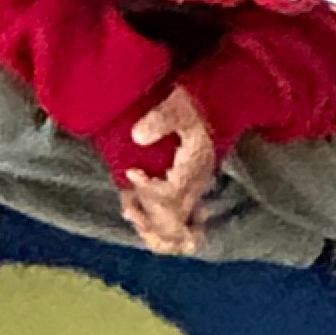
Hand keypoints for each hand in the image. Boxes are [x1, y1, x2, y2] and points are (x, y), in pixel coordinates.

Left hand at [116, 83, 217, 254]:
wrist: (209, 108)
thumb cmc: (190, 105)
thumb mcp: (176, 106)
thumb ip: (159, 119)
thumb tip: (137, 137)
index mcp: (196, 166)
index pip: (172, 195)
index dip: (147, 191)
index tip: (131, 171)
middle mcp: (196, 185)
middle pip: (174, 219)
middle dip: (145, 215)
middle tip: (126, 198)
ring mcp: (193, 192)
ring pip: (177, 229)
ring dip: (150, 227)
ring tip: (129, 209)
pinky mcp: (186, 192)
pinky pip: (177, 224)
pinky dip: (156, 227)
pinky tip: (139, 215)